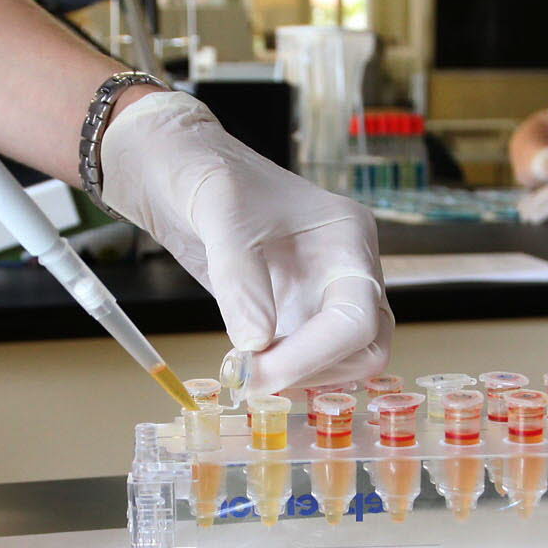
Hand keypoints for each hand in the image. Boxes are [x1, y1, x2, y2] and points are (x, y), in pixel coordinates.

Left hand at [99, 91, 391, 393]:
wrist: (181, 168)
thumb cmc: (209, 174)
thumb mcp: (220, 217)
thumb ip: (240, 281)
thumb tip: (256, 344)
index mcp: (347, 237)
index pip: (358, 315)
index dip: (316, 354)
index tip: (262, 372)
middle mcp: (346, 269)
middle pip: (366, 345)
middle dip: (313, 370)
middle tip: (250, 380)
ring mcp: (322, 294)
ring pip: (343, 360)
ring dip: (298, 377)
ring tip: (243, 371)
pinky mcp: (294, 313)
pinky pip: (305, 359)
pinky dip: (281, 374)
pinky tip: (245, 368)